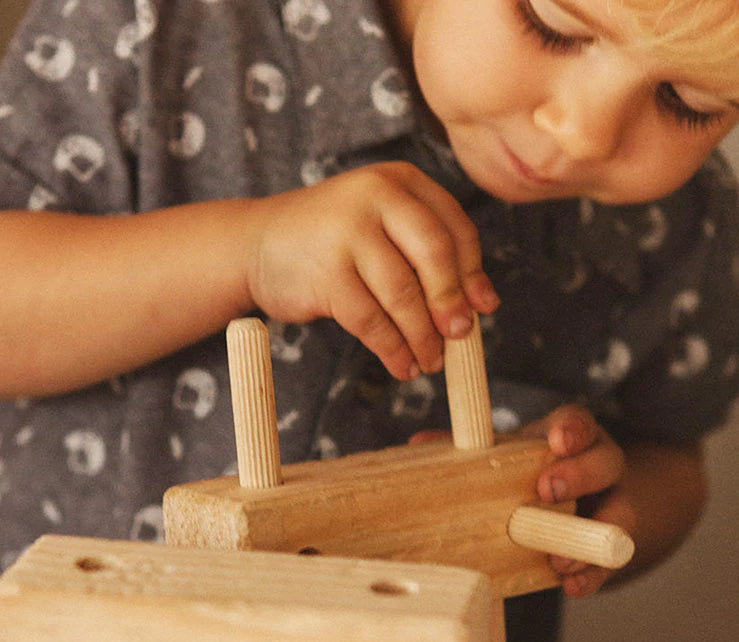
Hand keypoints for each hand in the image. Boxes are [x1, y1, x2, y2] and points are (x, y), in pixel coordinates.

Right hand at [246, 162, 498, 379]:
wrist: (255, 244)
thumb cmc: (329, 241)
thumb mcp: (379, 227)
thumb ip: (423, 253)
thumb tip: (480, 305)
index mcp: (399, 180)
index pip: (454, 228)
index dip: (472, 273)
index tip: (483, 309)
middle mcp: (375, 197)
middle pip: (435, 256)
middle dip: (450, 304)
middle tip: (459, 338)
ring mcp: (348, 233)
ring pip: (403, 294)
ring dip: (422, 336)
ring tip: (429, 362)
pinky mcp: (327, 273)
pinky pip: (371, 320)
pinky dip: (392, 348)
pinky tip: (401, 364)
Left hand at [410, 405, 634, 597]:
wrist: (581, 505)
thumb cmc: (530, 473)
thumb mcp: (506, 456)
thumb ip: (470, 452)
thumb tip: (419, 444)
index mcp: (569, 438)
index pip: (578, 423)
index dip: (571, 430)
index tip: (556, 440)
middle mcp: (599, 465)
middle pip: (605, 462)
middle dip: (579, 476)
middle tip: (546, 491)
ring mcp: (611, 504)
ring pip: (620, 514)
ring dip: (591, 536)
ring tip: (559, 557)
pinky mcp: (611, 545)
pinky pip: (609, 562)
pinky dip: (591, 575)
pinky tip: (571, 585)